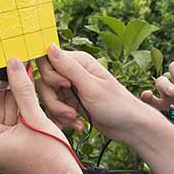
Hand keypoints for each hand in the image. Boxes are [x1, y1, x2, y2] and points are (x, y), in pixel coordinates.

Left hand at [0, 60, 84, 173]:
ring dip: (13, 91)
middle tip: (10, 57)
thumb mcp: (36, 118)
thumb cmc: (52, 158)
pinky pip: (13, 120)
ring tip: (20, 66)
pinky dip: (20, 105)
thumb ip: (23, 90)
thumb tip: (13, 63)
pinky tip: (27, 85)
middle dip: (3, 82)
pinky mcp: (11, 146)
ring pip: (4, 110)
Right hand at [34, 44, 154, 144]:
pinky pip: (55, 109)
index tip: (65, 86)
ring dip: (59, 112)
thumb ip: (68, 67)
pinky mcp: (71, 103)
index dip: (50, 76)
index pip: (47, 61)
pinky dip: (63, 119)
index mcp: (79, 62)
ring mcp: (71, 88)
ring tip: (75, 120)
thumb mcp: (90, 86)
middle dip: (54, 100)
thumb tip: (49, 46)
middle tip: (71, 112)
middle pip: (44, 82)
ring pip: (48, 97)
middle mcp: (72, 73)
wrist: (129, 126)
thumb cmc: (116, 104)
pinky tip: (77, 125)